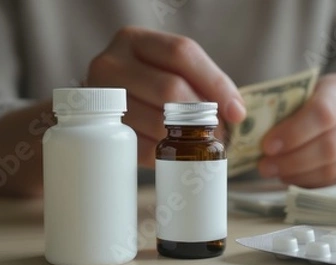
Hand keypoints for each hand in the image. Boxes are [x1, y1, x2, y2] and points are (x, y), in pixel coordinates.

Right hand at [87, 26, 245, 166]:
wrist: (100, 108)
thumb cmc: (144, 87)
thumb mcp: (166, 70)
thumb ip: (199, 82)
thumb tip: (235, 113)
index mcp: (134, 40)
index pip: (182, 53)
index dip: (214, 83)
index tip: (236, 112)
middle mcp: (112, 63)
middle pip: (169, 89)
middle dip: (202, 116)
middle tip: (219, 134)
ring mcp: (101, 99)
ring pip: (158, 122)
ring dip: (187, 140)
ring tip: (199, 145)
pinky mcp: (101, 133)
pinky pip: (142, 147)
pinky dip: (167, 153)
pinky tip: (175, 153)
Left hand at [258, 73, 335, 186]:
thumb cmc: (313, 108)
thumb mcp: (300, 97)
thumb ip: (279, 107)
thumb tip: (243, 123)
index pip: (323, 112)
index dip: (293, 132)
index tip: (267, 145)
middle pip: (329, 145)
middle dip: (292, 159)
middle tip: (264, 166)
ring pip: (332, 169)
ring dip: (298, 174)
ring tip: (275, 172)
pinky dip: (310, 185)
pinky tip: (292, 178)